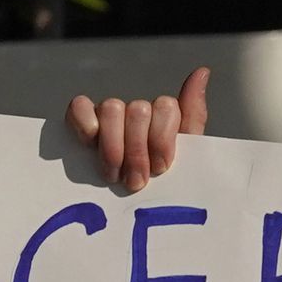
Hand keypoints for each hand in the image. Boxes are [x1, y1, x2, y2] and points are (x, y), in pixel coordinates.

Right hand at [67, 66, 211, 194]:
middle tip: (136, 182)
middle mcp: (136, 111)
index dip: (162, 139)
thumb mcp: (184, 156)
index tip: (160, 169)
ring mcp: (108, 114)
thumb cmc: (159, 184)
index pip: (165, 106)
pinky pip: (79, 106)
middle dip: (137, 152)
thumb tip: (202, 71)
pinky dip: (85, 123)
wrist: (131, 209)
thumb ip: (193, 114)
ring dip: (112, 148)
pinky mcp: (80, 120)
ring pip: (112, 108)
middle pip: (139, 110)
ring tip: (113, 176)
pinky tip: (90, 144)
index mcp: (162, 116)